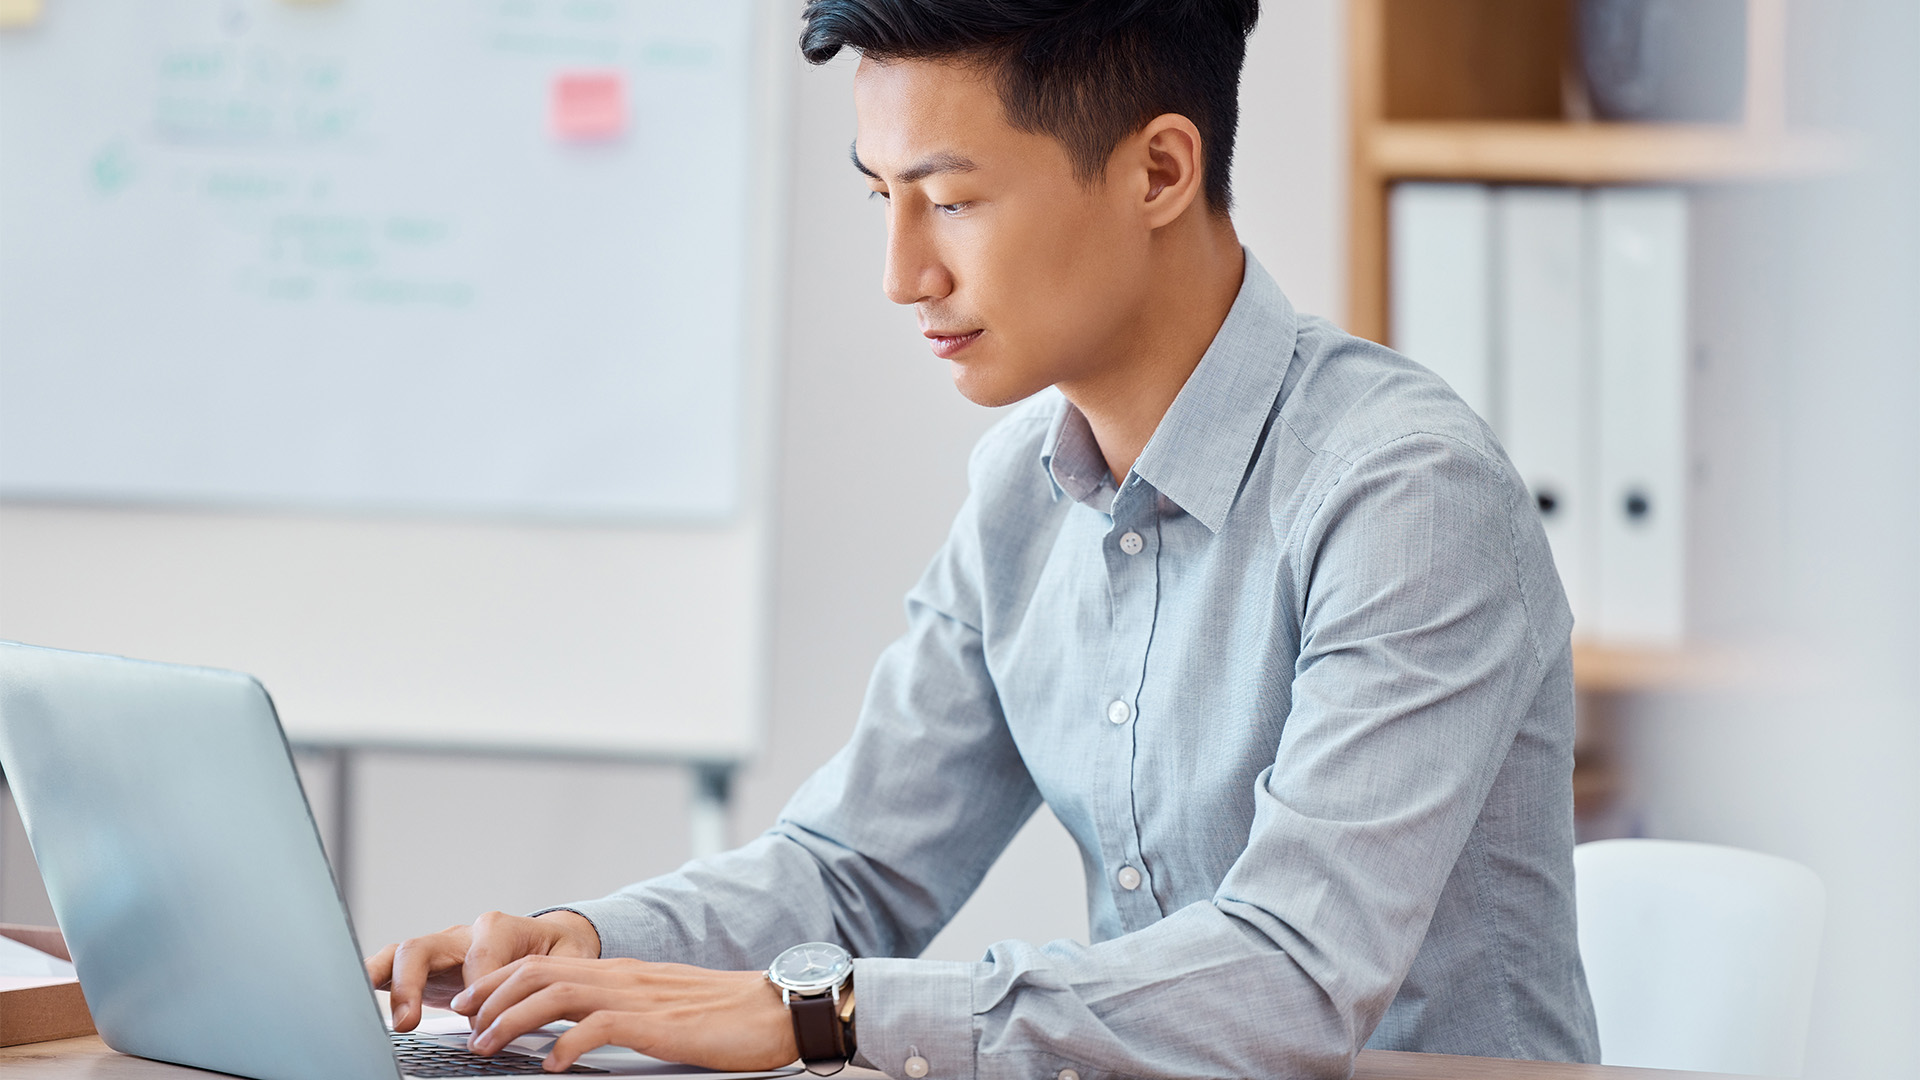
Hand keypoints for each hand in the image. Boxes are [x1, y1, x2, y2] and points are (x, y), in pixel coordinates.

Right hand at [364, 910, 601, 1031]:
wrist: (550, 941)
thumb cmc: (557, 954)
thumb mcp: (568, 962)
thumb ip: (552, 981)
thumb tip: (533, 1011)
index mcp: (498, 928)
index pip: (477, 958)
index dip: (477, 995)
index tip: (483, 1029)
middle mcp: (463, 934)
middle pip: (424, 948)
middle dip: (412, 984)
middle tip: (410, 1023)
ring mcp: (441, 947)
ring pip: (401, 954)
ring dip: (387, 985)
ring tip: (383, 1018)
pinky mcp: (427, 964)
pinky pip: (391, 965)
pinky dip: (372, 978)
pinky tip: (355, 997)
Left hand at [452, 955, 797, 1072]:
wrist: (777, 1008)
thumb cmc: (726, 1014)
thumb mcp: (662, 1008)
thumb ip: (621, 1012)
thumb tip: (578, 1034)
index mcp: (622, 972)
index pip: (545, 963)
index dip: (500, 981)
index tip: (471, 1004)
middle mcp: (623, 976)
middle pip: (538, 971)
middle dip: (492, 996)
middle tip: (464, 1024)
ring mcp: (639, 996)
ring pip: (557, 994)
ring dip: (513, 1020)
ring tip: (489, 1046)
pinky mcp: (657, 1023)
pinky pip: (599, 1027)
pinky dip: (566, 1044)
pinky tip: (550, 1066)